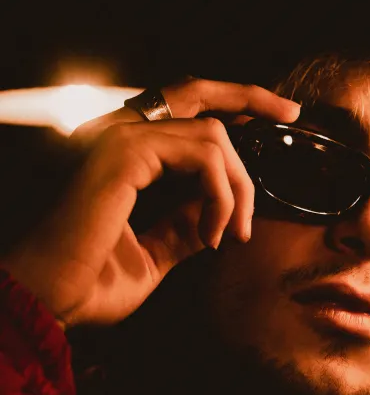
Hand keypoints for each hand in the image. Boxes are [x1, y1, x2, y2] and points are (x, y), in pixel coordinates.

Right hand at [1, 80, 299, 327]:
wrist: (51, 300)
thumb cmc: (90, 283)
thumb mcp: (157, 252)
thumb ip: (187, 224)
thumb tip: (222, 209)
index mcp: (124, 154)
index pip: (185, 111)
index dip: (232, 106)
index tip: (278, 118)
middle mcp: (119, 134)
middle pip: (199, 93)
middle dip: (252, 98)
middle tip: (293, 114)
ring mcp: (120, 137)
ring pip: (212, 136)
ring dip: (237, 188)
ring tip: (231, 235)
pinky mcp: (127, 151)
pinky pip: (203, 156)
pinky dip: (222, 196)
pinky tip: (214, 234)